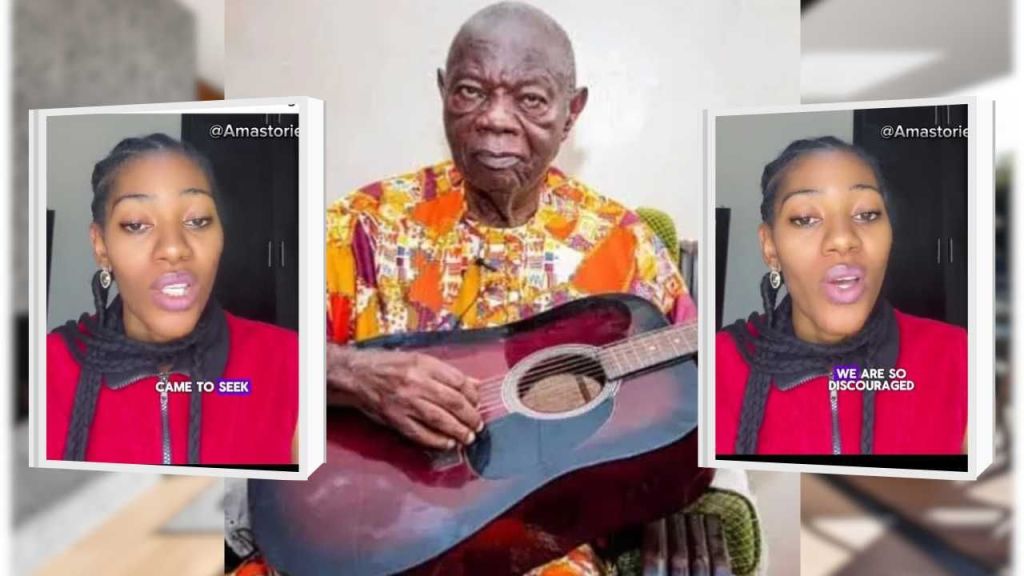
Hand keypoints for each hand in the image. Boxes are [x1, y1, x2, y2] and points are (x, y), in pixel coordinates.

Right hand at [326, 343, 482, 449]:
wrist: (356, 375)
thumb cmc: (388, 365)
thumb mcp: (418, 360)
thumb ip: (447, 373)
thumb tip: (474, 384)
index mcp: (424, 365)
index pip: (458, 381)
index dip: (473, 394)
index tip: (477, 402)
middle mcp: (416, 383)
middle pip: (453, 402)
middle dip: (470, 416)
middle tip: (478, 425)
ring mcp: (406, 403)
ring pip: (440, 419)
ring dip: (458, 431)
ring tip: (468, 437)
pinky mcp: (396, 419)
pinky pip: (420, 434)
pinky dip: (437, 441)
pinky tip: (448, 443)